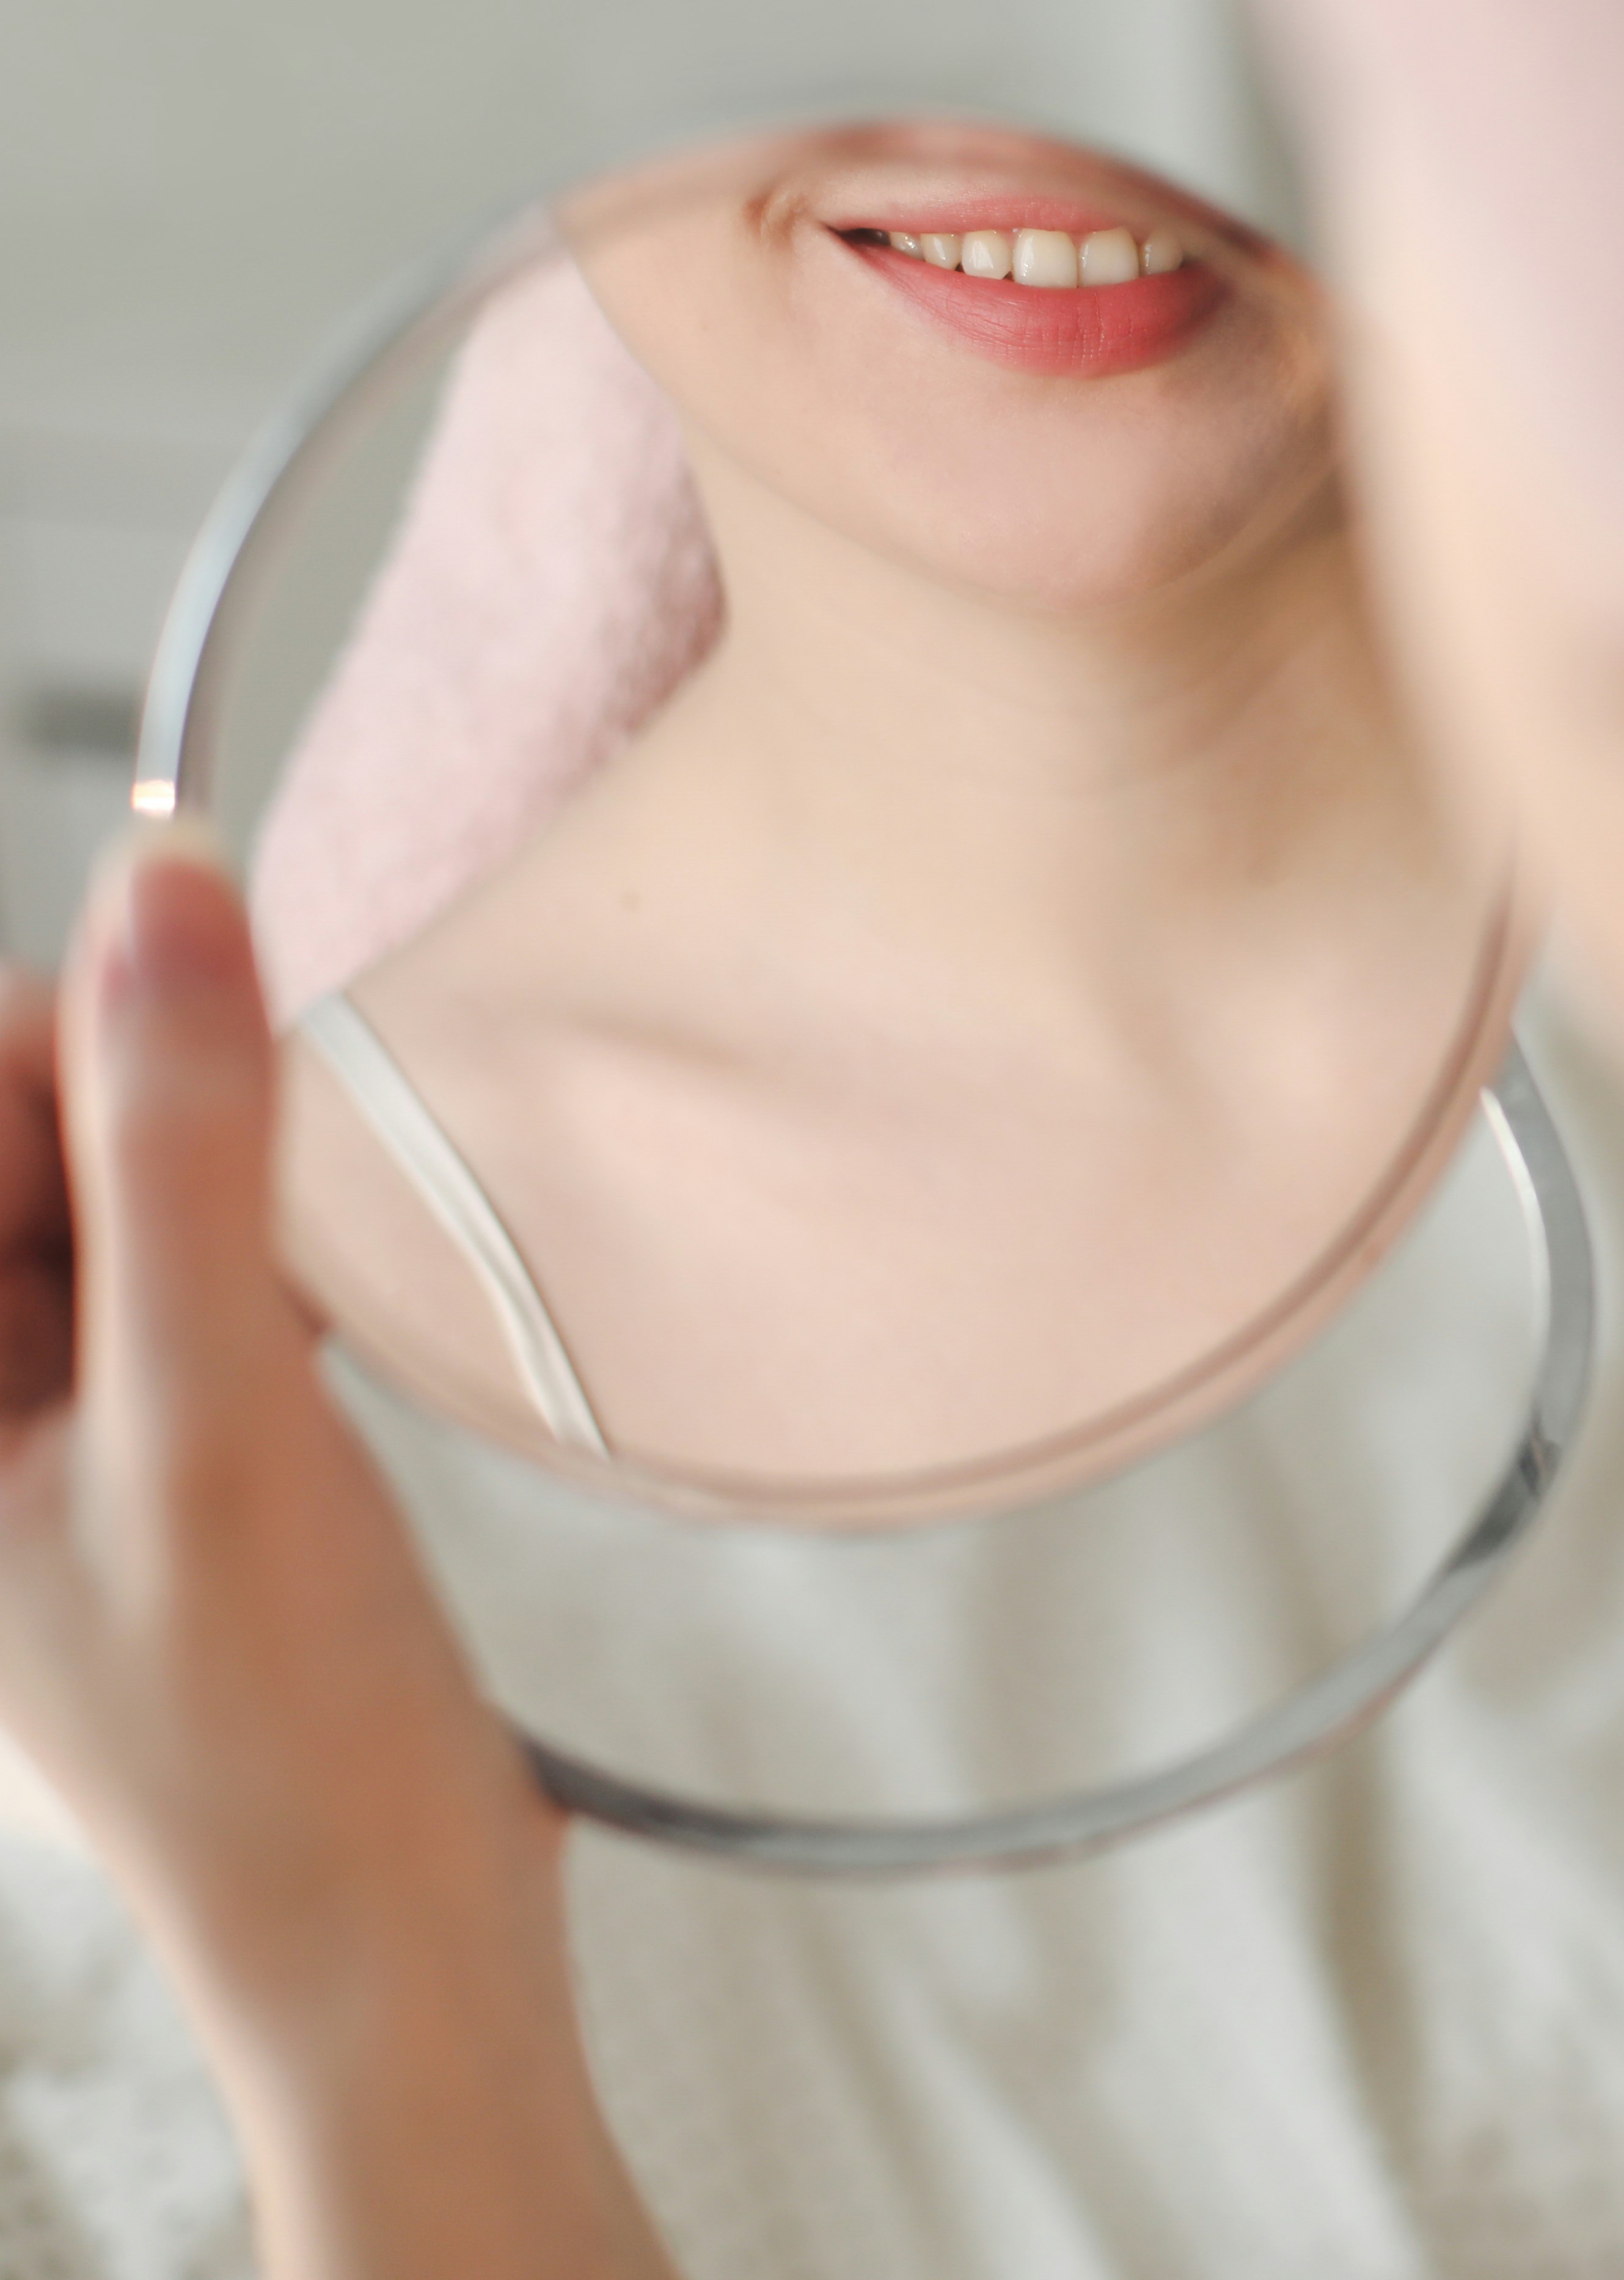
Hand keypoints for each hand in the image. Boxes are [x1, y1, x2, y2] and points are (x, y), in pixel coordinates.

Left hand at [0, 828, 672, 2279]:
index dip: (79, 1035)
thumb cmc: (276, 1737)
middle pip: (26, 1137)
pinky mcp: (141, 1452)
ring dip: (223, 1202)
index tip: (220, 1065)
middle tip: (268, 1253)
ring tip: (296, 1324)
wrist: (389, 1937)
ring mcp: (39, 1431)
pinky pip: (174, 1277)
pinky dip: (257, 1272)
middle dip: (162, 1134)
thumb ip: (182, 1152)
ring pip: (112, 1195)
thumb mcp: (219, 1417)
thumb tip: (164, 885)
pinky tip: (318, 1352)